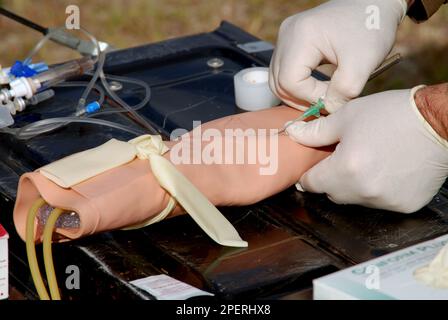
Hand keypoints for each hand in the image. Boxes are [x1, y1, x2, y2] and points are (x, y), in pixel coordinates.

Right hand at [270, 0, 406, 112]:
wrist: (375, 2)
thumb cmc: (371, 28)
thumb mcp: (363, 64)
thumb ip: (343, 92)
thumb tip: (327, 109)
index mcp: (301, 37)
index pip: (290, 81)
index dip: (310, 97)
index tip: (334, 98)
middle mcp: (287, 35)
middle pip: (278, 82)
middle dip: (300, 99)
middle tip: (326, 104)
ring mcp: (286, 36)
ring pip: (278, 79)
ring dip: (298, 94)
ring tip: (323, 97)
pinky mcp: (291, 40)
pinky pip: (285, 70)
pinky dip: (298, 84)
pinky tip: (318, 87)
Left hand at [286, 87, 447, 212]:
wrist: (439, 123)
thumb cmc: (392, 115)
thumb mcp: (347, 116)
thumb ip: (315, 131)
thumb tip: (291, 133)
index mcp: (345, 170)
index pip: (311, 184)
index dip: (308, 174)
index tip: (311, 167)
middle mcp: (363, 192)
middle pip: (332, 193)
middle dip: (331, 177)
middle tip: (343, 157)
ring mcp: (385, 202)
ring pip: (355, 199)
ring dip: (354, 185)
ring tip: (368, 159)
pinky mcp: (404, 206)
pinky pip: (379, 202)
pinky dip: (377, 189)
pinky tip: (387, 169)